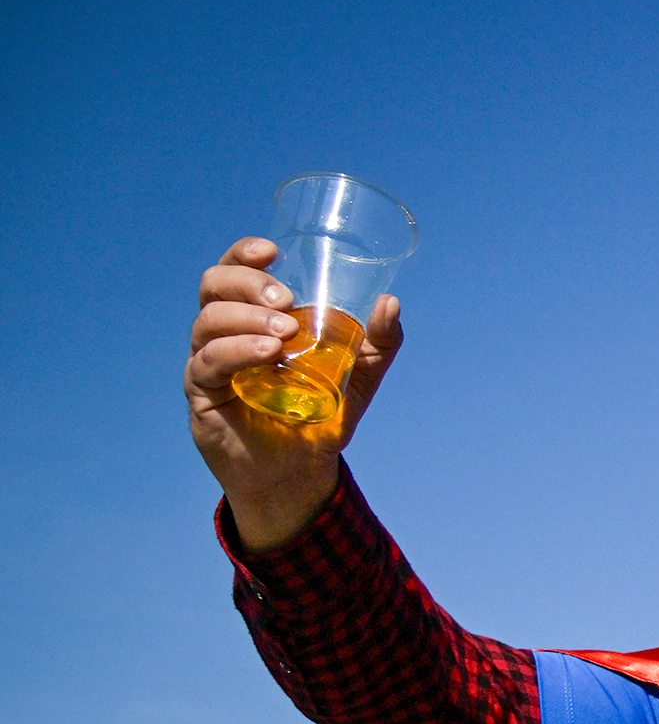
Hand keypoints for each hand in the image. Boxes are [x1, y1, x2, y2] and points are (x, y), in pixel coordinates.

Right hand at [186, 237, 404, 549]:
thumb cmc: (321, 417)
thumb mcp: (359, 377)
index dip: (244, 254)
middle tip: (286, 298)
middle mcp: (224, 333)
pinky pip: (209, 362)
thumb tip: (390, 303)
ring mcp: (209, 361)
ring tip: (284, 333)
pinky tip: (268, 355)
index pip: (234, 273)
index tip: (271, 251)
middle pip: (213, 286)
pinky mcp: (203, 393)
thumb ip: (378, 343)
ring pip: (208, 320)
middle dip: (247, 282)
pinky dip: (237, 351)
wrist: (302, 472)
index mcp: (253, 318)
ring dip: (247, 317)